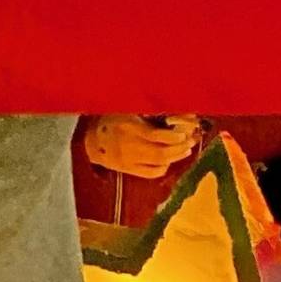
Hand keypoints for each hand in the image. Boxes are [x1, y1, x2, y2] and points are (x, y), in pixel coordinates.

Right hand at [84, 114, 201, 178]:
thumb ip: (147, 111)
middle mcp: (129, 145)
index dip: (174, 136)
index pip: (156, 136)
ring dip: (176, 157)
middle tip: (190, 141)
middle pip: (161, 152)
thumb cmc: (111, 120)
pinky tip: (169, 160)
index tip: (183, 132)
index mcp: (128, 127)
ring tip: (185, 149)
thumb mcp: (126, 109)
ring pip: (159, 163)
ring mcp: (128, 159)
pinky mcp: (128, 169)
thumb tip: (174, 113)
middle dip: (179, 148)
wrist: (90, 139)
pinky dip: (163, 167)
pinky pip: (151, 172)